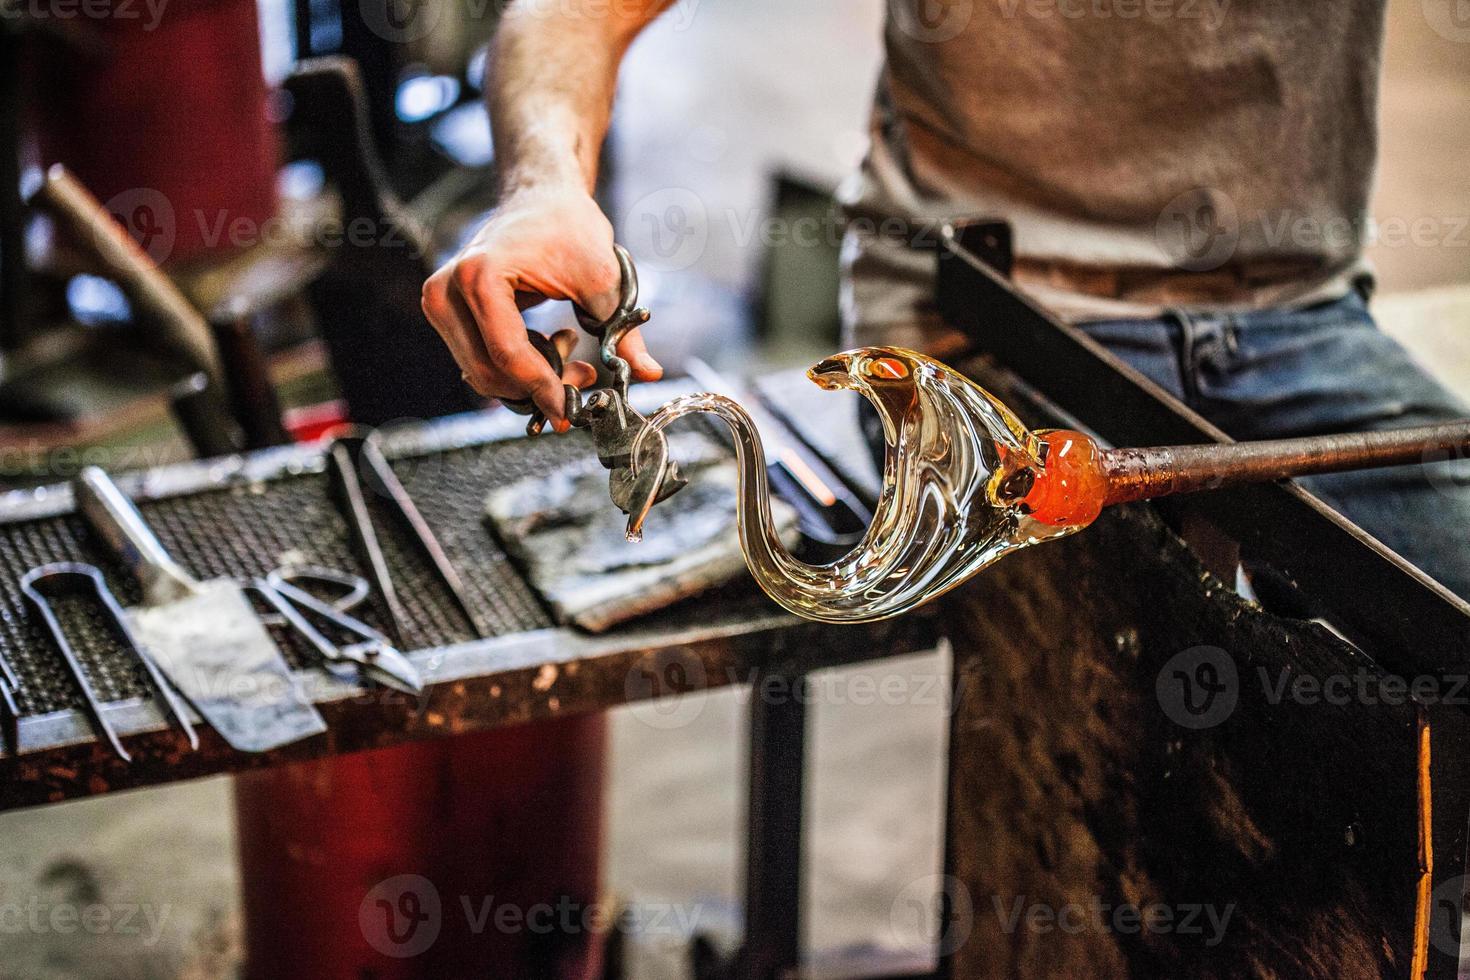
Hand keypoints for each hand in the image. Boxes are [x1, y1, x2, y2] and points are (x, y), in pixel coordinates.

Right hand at [421, 187, 662, 429]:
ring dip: (529, 380)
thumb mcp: (605, 280)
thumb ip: (622, 332)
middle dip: (538, 388)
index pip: (508, 354)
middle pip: (490, 372)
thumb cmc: (568, 227)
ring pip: (483, 374)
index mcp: (480, 276)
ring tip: (571, 353)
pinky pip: (479, 361)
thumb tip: (648, 373)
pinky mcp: (445, 312)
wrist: (541, 197)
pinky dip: (517, 367)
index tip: (570, 413)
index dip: (543, 389)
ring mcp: (440, 302)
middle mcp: (447, 291)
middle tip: (584, 377)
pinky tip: (551, 344)